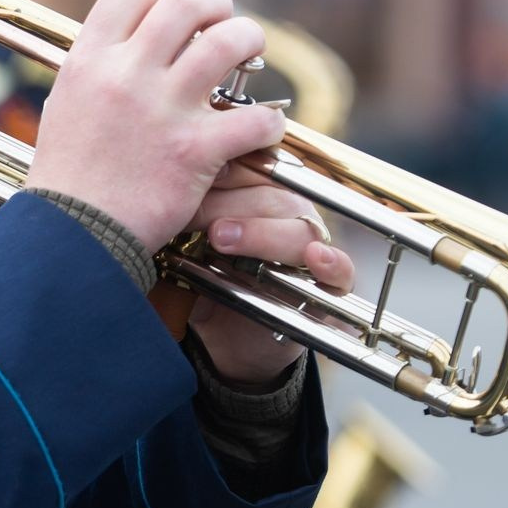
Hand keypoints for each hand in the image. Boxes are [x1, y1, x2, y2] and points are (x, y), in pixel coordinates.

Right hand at [21, 0, 286, 252]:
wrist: (73, 235)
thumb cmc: (69, 175)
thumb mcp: (67, 102)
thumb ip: (98, 65)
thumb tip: (132, 38)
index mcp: (90, 58)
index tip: (178, 15)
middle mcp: (126, 74)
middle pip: (189, 1)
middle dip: (218, 5)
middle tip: (224, 25)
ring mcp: (163, 110)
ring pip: (230, 42)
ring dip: (250, 42)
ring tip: (250, 56)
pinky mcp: (196, 151)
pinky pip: (257, 119)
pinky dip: (269, 124)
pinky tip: (261, 131)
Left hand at [186, 166, 355, 383]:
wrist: (216, 342)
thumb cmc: (201, 281)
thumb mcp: (187, 244)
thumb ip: (187, 211)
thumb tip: (166, 179)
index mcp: (259, 193)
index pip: (251, 166)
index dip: (223, 168)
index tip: (189, 172)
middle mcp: (289, 214)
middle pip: (272, 194)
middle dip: (228, 204)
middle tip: (190, 216)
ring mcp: (311, 248)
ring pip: (299, 228)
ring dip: (261, 233)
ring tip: (220, 239)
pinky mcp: (329, 286)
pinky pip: (341, 269)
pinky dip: (330, 262)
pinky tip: (314, 258)